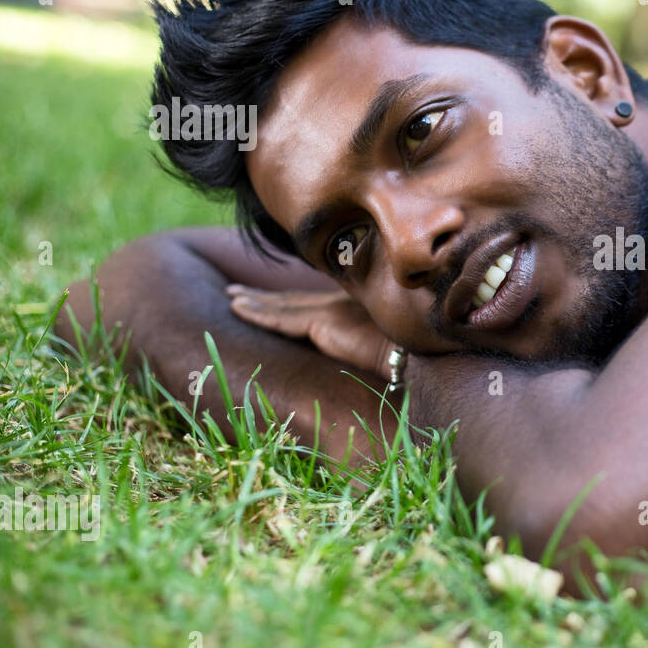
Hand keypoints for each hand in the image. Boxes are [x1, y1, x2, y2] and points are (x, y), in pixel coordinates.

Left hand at [226, 284, 394, 378]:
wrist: (416, 356)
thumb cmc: (407, 357)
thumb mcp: (380, 347)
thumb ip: (363, 343)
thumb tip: (358, 357)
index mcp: (352, 308)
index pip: (310, 304)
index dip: (286, 299)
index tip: (265, 295)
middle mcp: (338, 303)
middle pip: (291, 300)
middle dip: (263, 296)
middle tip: (237, 291)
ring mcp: (330, 310)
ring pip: (281, 306)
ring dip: (253, 301)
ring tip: (231, 297)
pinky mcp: (323, 321)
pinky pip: (280, 318)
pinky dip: (257, 313)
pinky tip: (237, 309)